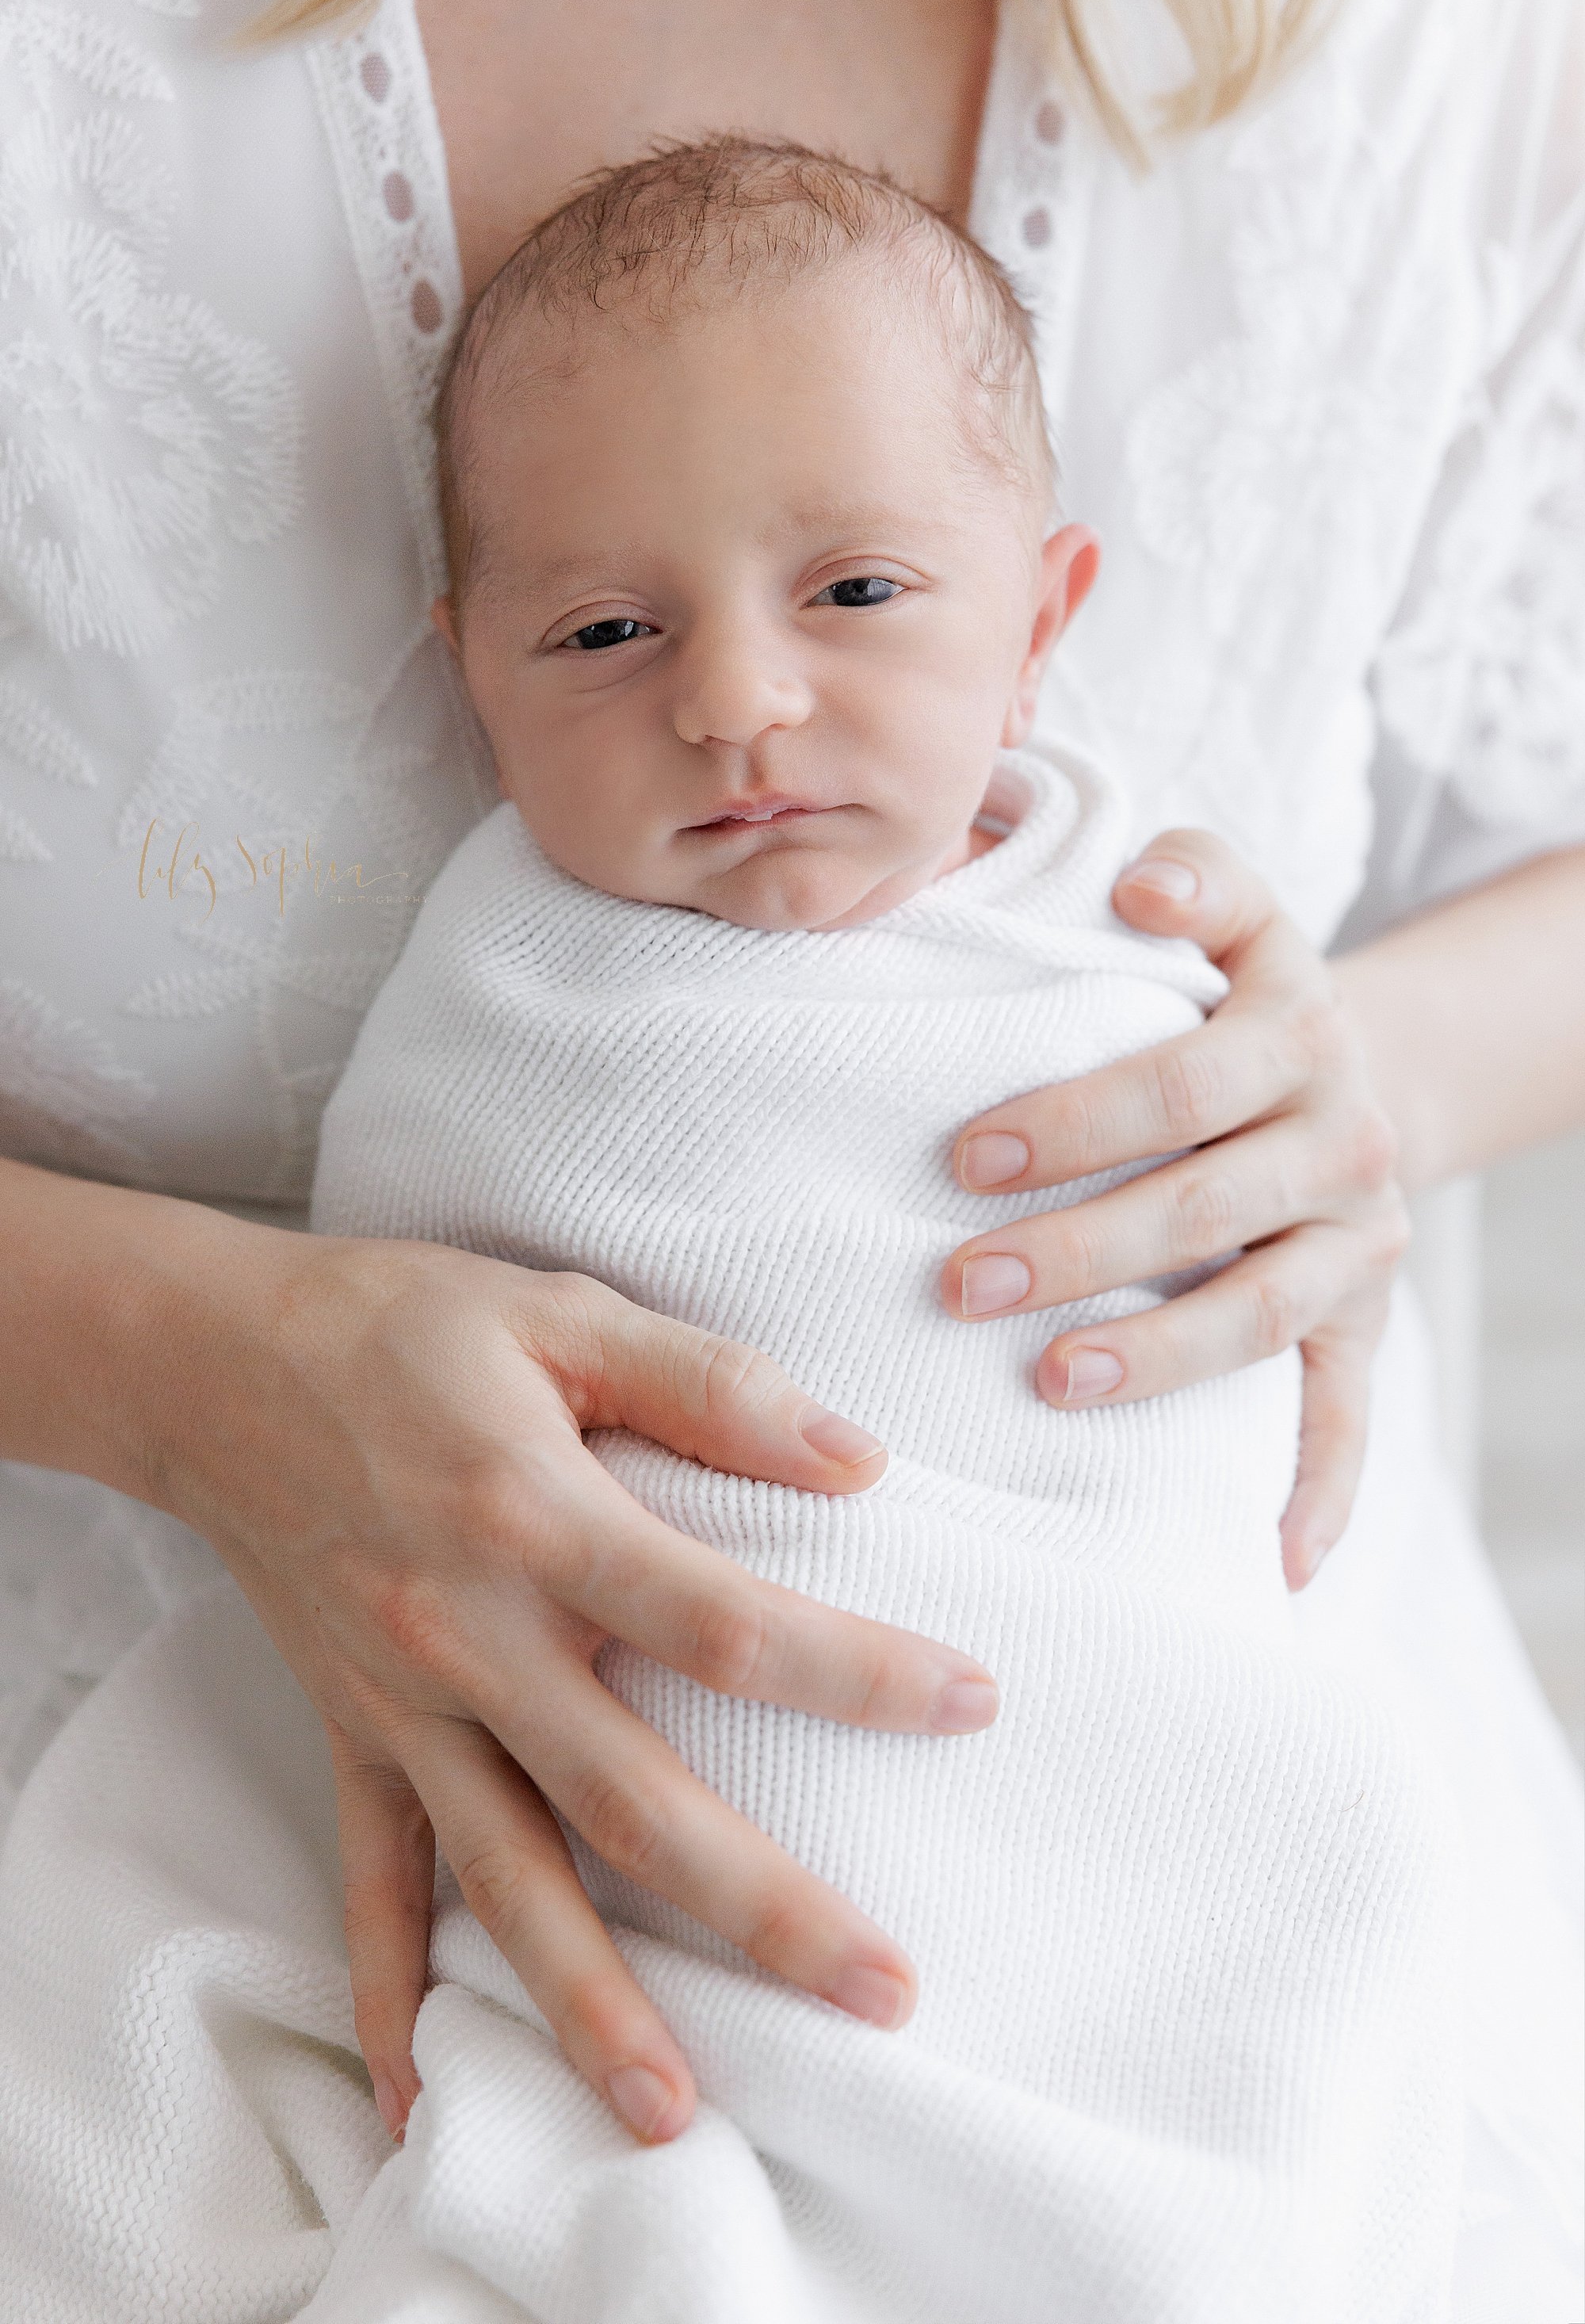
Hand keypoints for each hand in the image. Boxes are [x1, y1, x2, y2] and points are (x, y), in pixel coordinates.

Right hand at [139, 1234, 997, 2145]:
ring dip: (588, 1999)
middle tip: (883, 1991)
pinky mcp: (353, 1734)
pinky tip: (420, 2103)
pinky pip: (370, 1883)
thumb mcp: (560, 1312)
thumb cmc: (404, 1325)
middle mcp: (468, 1634)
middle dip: (761, 1907)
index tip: (970, 1703)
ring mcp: (404, 1702)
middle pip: (632, 1798)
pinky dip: (392, 1993)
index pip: (722, 1622)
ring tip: (674, 2113)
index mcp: (534, 1516)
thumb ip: (709, 1384)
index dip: (855, 1671)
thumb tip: (860, 1457)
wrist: (213, 1362)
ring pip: (507, 1876)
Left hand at [941, 829, 1409, 1590]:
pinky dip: (1318, 1494)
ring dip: (1159, 1354)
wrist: (1365, 1064)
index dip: (1076, 1116)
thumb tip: (1121, 875)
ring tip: (1052, 1383)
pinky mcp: (1370, 1322)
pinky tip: (1269, 1567)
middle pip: (1202, 1199)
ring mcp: (1360, 1240)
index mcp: (1292, 1023)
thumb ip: (1183, 870)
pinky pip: (1350, 1417)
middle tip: (953, 1283)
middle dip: (1075, 1245)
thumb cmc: (1234, 993)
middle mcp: (1338, 1133)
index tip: (965, 1158)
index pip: (1181, 1074)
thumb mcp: (1231, 907)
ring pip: (1262, 1312)